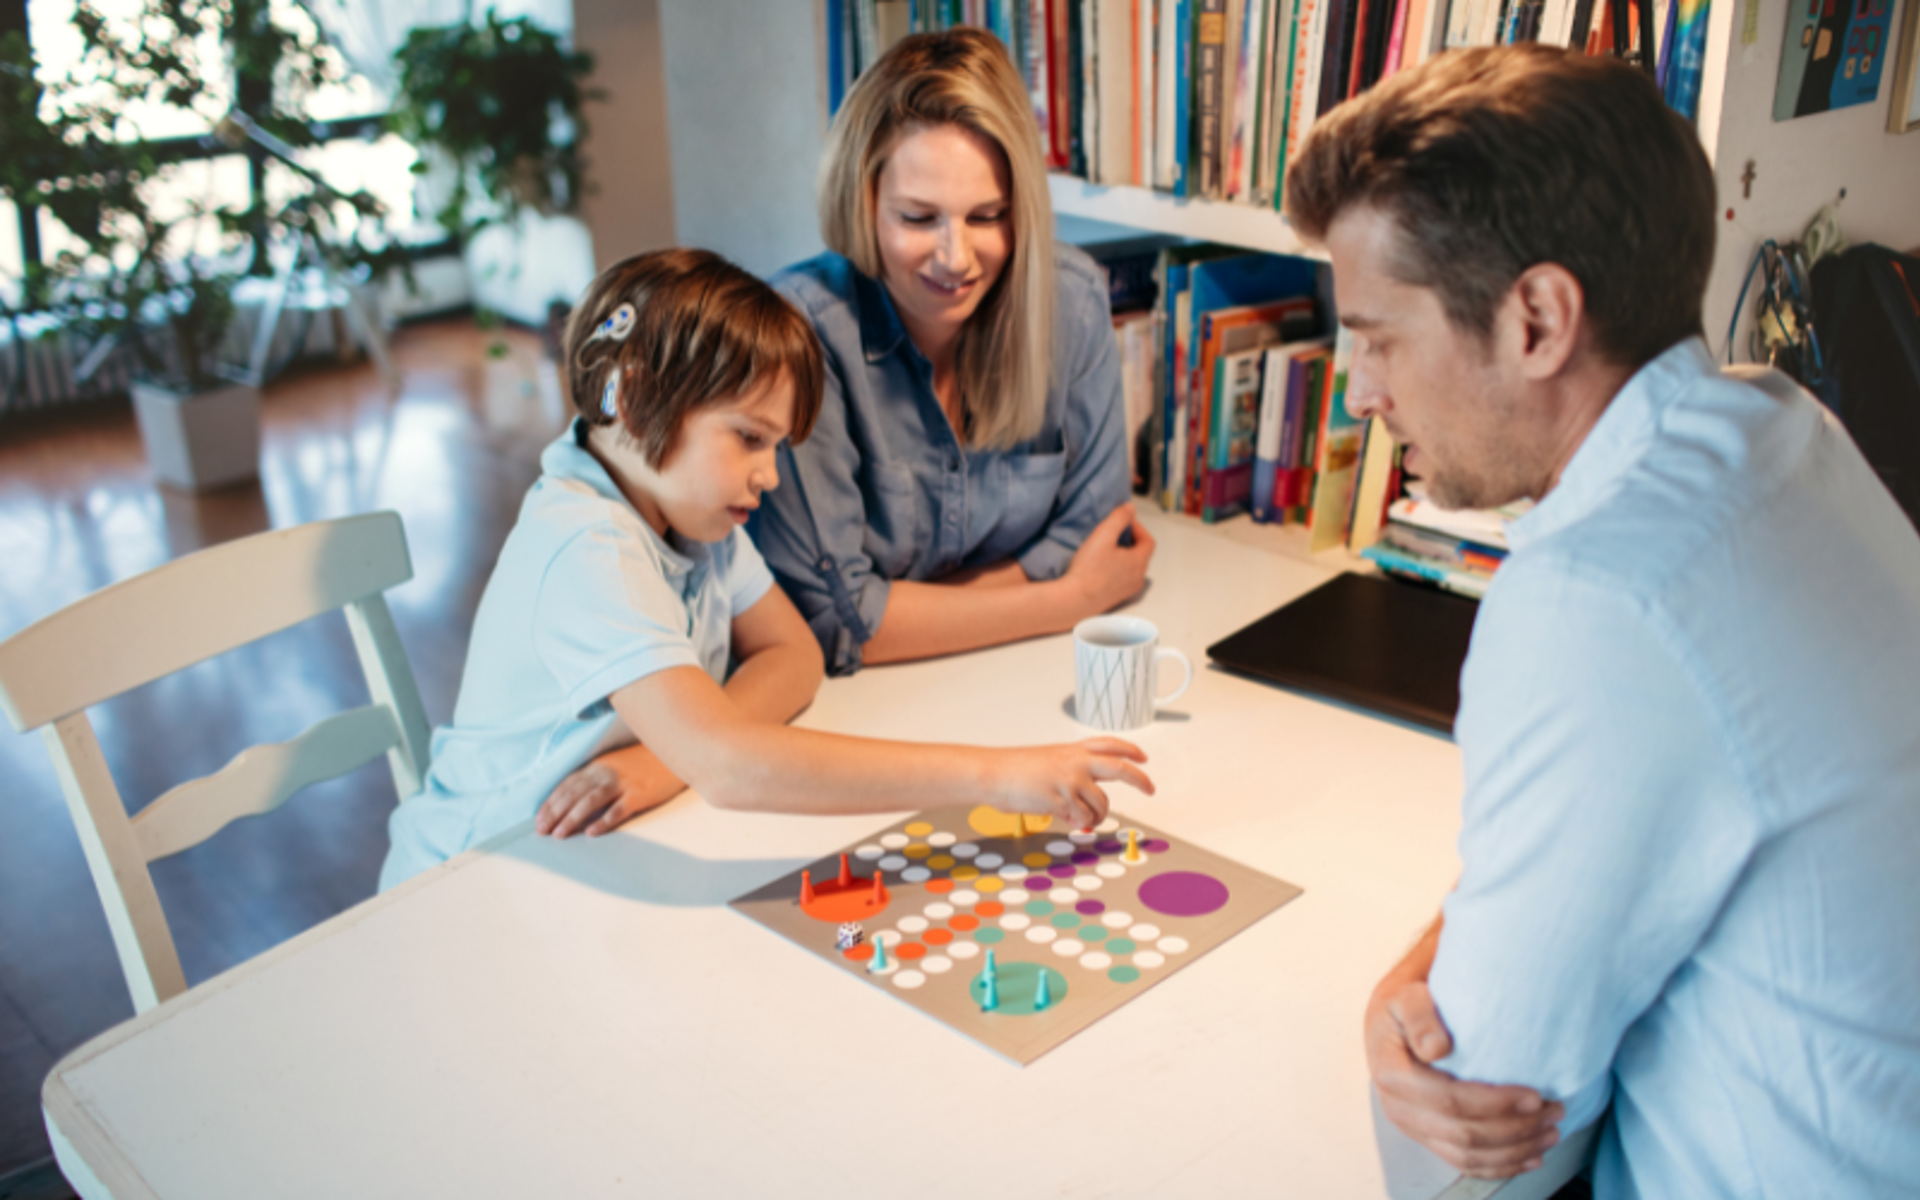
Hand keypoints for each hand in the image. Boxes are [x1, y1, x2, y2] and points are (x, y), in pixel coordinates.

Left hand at [535, 745, 683, 838]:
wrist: (675, 754)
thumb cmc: (643, 765)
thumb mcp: (614, 767)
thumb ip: (594, 780)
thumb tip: (570, 802)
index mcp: (597, 767)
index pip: (567, 785)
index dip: (551, 803)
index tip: (538, 820)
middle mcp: (606, 773)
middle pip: (574, 793)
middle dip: (555, 813)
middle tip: (541, 831)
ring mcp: (623, 783)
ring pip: (591, 800)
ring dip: (572, 818)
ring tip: (559, 834)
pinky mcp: (640, 794)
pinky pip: (619, 809)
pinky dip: (604, 820)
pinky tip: (592, 832)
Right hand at [991, 738, 1152, 828]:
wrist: (994, 773)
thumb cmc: (1014, 769)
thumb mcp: (1047, 763)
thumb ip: (1070, 780)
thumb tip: (1083, 808)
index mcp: (1073, 750)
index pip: (1110, 744)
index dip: (1130, 750)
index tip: (1142, 757)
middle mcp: (1076, 763)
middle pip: (1121, 768)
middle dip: (1140, 780)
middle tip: (1150, 789)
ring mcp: (1071, 780)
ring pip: (1102, 803)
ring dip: (1097, 815)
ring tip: (1086, 818)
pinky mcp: (1062, 799)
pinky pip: (1082, 817)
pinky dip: (1078, 822)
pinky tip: (1068, 820)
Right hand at [1064, 503, 1154, 614]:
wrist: (1075, 600)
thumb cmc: (1089, 568)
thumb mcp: (1104, 534)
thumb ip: (1119, 518)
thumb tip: (1130, 509)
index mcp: (1139, 562)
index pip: (1148, 541)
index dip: (1138, 528)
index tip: (1124, 523)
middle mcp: (1138, 578)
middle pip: (1141, 555)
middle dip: (1130, 542)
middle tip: (1114, 535)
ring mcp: (1127, 591)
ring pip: (1132, 568)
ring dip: (1124, 557)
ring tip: (1106, 551)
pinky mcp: (1116, 599)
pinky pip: (1122, 580)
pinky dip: (1117, 570)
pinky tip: (1100, 568)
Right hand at [1366, 975, 1562, 1178]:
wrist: (1390, 1022)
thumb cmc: (1405, 1007)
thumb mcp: (1406, 998)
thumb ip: (1419, 1016)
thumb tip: (1436, 1047)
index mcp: (1392, 1074)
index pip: (1448, 1100)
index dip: (1495, 1104)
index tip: (1534, 1095)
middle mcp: (1398, 1108)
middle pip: (1463, 1134)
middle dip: (1516, 1129)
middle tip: (1554, 1112)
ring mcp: (1413, 1127)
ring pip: (1468, 1155)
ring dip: (1515, 1151)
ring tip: (1551, 1133)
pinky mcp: (1427, 1138)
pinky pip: (1465, 1163)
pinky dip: (1501, 1165)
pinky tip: (1530, 1157)